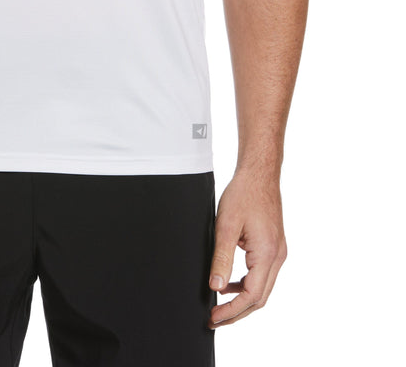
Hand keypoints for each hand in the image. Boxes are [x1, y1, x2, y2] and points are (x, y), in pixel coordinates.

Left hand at [207, 167, 287, 327]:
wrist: (259, 174)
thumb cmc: (244, 193)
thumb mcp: (226, 225)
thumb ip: (221, 258)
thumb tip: (216, 286)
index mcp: (267, 254)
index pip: (251, 296)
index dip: (232, 310)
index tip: (214, 317)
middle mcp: (277, 256)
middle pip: (259, 298)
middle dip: (237, 312)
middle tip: (215, 319)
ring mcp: (278, 252)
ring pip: (262, 288)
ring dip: (242, 299)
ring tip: (219, 305)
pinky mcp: (273, 247)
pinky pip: (262, 275)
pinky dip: (246, 284)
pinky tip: (229, 283)